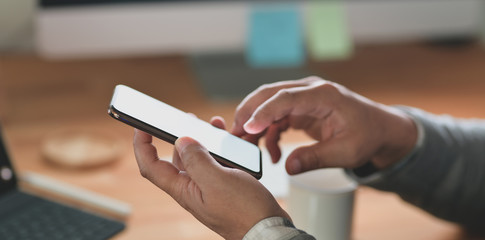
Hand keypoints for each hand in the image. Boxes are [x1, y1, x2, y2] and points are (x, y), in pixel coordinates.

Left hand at [133, 125, 288, 239]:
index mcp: (184, 189)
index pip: (151, 167)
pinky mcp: (224, 185)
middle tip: (185, 118)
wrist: (269, 229)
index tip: (141, 126)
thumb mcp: (218, 180)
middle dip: (178, 136)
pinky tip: (228, 140)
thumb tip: (181, 140)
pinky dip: (220, 148)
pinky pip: (216, 162)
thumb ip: (197, 159)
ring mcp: (209, 187)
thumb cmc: (244, 212)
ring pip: (199, 158)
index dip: (142, 146)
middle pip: (176, 158)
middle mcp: (193, 188)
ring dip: (203, 139)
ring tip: (212, 125)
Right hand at [232, 76, 416, 173]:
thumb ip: (316, 158)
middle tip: (234, 135)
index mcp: (324, 95)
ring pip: (269, 104)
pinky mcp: (301, 108)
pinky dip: (269, 133)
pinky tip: (272, 153)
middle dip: (249, 113)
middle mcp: (310, 91)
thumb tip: (288, 167)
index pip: (286, 98)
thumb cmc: (367, 136)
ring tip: (248, 148)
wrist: (379, 129)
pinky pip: (276, 117)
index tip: (247, 127)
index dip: (264, 112)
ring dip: (255, 125)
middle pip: (270, 94)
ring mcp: (304, 97)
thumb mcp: (346, 152)